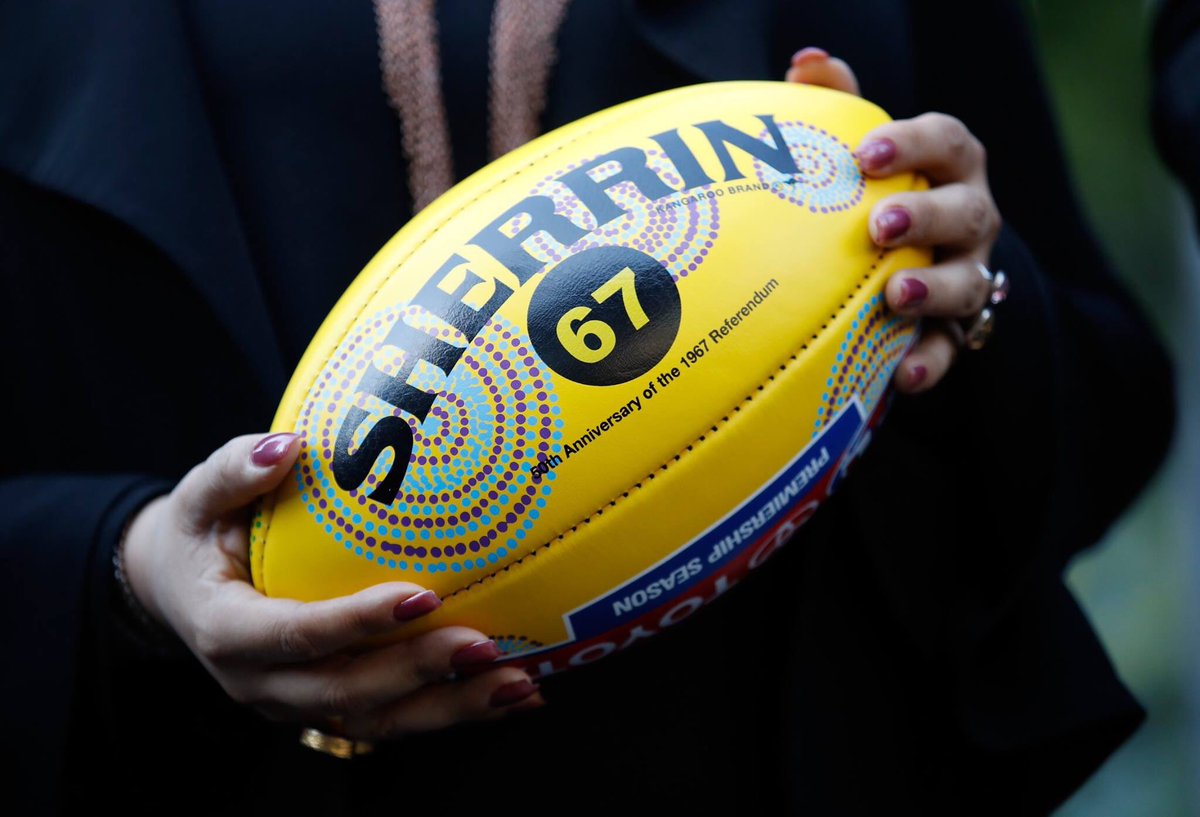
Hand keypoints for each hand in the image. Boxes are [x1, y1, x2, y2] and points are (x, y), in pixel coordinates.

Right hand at [121, 432, 541, 740]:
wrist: (177, 593)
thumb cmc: (200, 536)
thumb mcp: (198, 497)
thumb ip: (234, 470)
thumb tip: (286, 445)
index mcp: (227, 632)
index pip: (296, 633)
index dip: (356, 622)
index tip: (421, 596)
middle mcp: (263, 683)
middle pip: (346, 693)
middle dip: (420, 673)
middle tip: (486, 645)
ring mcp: (298, 704)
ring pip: (378, 722)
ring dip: (451, 708)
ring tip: (518, 686)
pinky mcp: (330, 709)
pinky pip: (394, 720)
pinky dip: (453, 710)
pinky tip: (511, 694)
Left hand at [787, 48, 1001, 392]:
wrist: (907, 256)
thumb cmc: (875, 190)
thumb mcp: (861, 146)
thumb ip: (837, 103)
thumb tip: (807, 60)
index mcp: (948, 165)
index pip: (945, 141)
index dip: (910, 144)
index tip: (864, 154)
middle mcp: (970, 217)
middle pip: (965, 212)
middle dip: (926, 217)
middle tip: (879, 225)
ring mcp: (969, 273)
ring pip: (968, 282)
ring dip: (934, 290)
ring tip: (894, 296)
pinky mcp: (955, 327)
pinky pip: (950, 348)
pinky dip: (931, 363)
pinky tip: (903, 379)